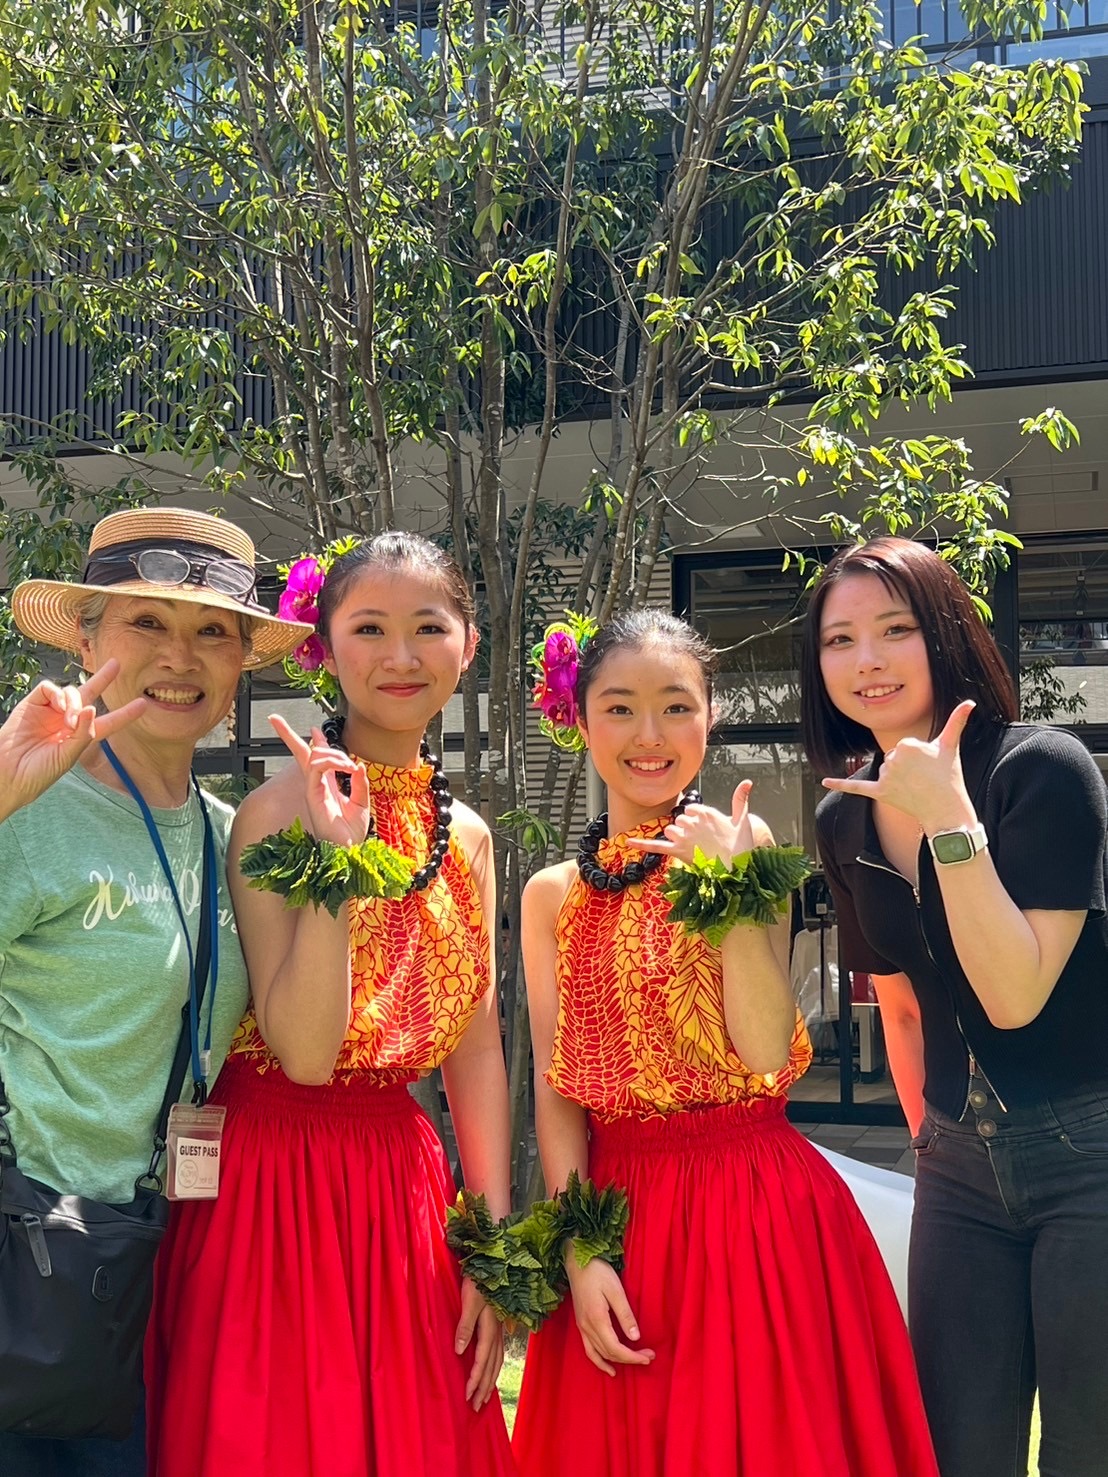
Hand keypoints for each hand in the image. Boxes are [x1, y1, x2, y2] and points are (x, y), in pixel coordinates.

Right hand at [0, 660, 146, 821]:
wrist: (8, 774)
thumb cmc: (37, 772)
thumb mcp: (67, 757)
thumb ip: (83, 734)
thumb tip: (93, 708)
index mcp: (79, 738)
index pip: (108, 723)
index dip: (124, 714)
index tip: (143, 705)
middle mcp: (66, 721)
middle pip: (90, 695)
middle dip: (103, 678)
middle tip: (117, 664)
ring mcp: (50, 711)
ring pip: (72, 691)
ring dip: (75, 703)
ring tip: (69, 721)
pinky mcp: (33, 704)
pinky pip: (50, 689)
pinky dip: (59, 694)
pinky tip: (60, 707)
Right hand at [269, 715, 371, 846]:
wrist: (349, 850)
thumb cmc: (353, 832)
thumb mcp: (362, 802)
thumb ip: (359, 783)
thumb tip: (357, 764)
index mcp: (327, 786)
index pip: (316, 759)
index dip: (316, 742)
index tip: (314, 729)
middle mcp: (317, 786)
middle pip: (300, 754)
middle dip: (287, 735)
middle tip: (273, 718)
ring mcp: (312, 790)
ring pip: (313, 758)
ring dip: (333, 754)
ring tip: (349, 764)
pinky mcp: (312, 796)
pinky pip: (316, 769)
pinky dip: (332, 762)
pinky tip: (347, 767)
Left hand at [454, 1278, 503, 1409]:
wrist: (493, 1264)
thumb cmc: (478, 1281)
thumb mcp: (469, 1301)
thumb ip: (465, 1326)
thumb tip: (460, 1351)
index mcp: (489, 1328)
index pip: (482, 1360)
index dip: (475, 1378)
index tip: (467, 1395)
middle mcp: (497, 1332)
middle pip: (492, 1366)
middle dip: (484, 1387)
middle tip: (475, 1406)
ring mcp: (499, 1330)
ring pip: (497, 1362)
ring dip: (490, 1381)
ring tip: (484, 1398)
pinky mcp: (498, 1326)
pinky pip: (499, 1354)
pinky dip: (494, 1368)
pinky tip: (490, 1373)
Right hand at [566, 1257, 654, 1376]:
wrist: (576, 1262)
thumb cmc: (597, 1272)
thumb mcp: (616, 1290)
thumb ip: (625, 1315)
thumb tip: (635, 1338)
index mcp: (597, 1320)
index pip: (616, 1348)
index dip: (633, 1357)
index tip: (648, 1357)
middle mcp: (587, 1327)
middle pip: (610, 1353)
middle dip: (630, 1359)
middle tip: (648, 1356)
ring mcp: (582, 1327)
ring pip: (599, 1354)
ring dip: (617, 1361)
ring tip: (635, 1362)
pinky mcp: (581, 1324)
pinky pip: (589, 1350)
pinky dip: (599, 1361)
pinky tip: (608, 1367)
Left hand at [625, 781, 755, 865]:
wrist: (737, 869)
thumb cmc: (741, 846)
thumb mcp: (743, 820)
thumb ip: (740, 799)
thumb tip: (748, 782)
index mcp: (706, 812)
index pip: (692, 809)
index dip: (698, 820)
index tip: (708, 829)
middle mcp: (692, 822)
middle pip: (680, 820)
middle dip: (688, 829)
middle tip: (704, 843)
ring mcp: (684, 836)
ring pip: (671, 831)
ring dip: (678, 837)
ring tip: (694, 848)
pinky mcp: (678, 851)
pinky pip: (656, 846)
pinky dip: (641, 844)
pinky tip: (628, 841)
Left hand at [821, 700, 977, 834]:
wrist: (947, 810)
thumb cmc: (950, 777)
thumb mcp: (951, 746)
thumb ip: (957, 721)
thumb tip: (971, 702)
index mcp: (908, 744)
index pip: (905, 746)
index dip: (918, 756)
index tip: (930, 766)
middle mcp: (894, 759)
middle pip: (894, 757)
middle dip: (907, 768)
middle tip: (924, 779)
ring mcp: (886, 777)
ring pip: (885, 771)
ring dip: (897, 779)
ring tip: (916, 788)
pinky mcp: (880, 793)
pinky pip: (857, 787)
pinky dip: (841, 785)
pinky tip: (824, 781)